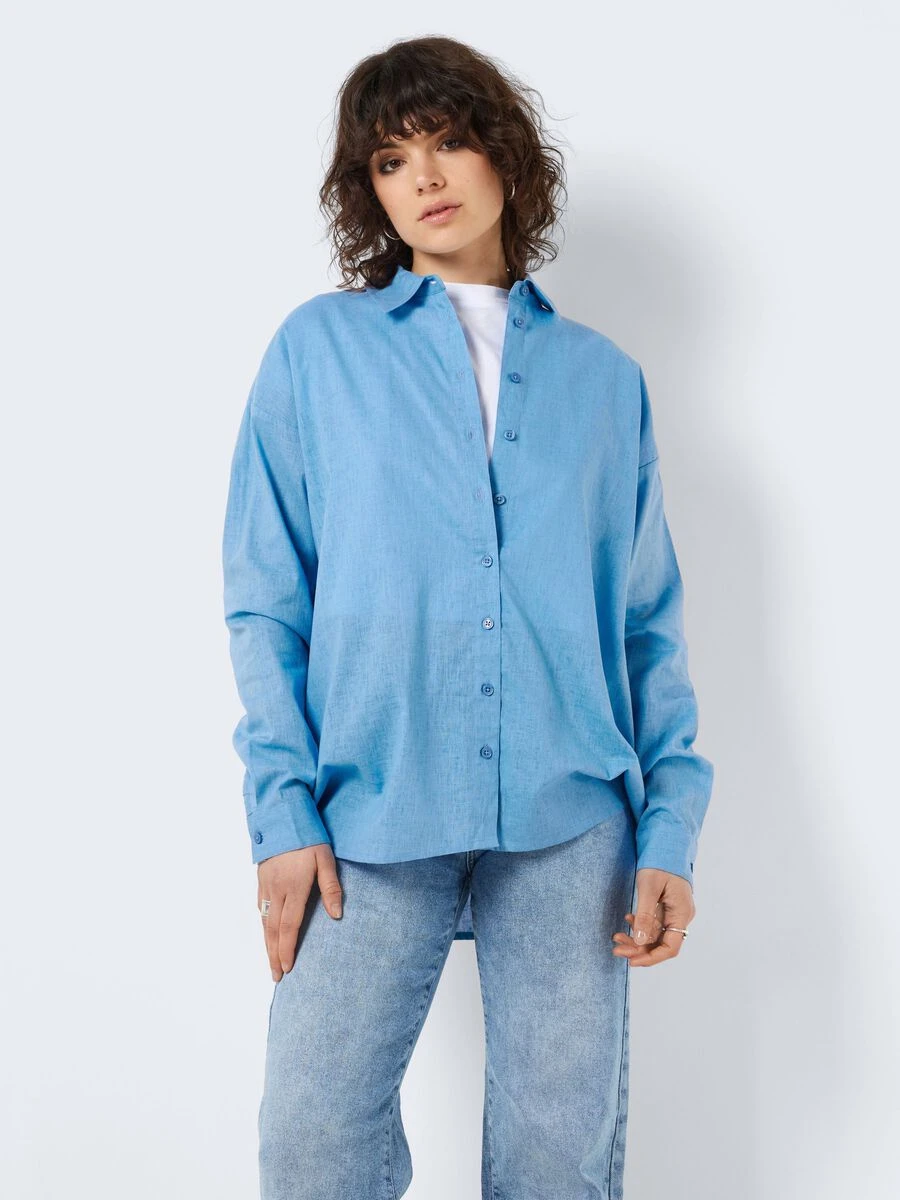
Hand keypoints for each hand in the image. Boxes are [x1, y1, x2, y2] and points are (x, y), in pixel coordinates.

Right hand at [257, 843, 343, 981]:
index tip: (288, 968)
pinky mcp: (261, 878)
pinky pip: (260, 907)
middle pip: (273, 929)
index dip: (288, 949)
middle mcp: (276, 890)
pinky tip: (266, 931)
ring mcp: (266, 885)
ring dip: (267, 943)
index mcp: (294, 887)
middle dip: (274, 954)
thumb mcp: (326, 859)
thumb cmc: (308, 836)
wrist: (282, 815)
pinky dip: (262, 925)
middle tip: (276, 976)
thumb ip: (331, 887)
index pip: (290, 926)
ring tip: (270, 961)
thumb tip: (337, 915)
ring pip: (264, 920)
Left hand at [611, 867, 694, 966]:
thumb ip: (646, 915)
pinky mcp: (666, 906)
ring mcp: (674, 911)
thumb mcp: (649, 888)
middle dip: (639, 948)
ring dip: (637, 937)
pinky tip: (627, 919)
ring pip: (655, 934)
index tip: (632, 961)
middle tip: (616, 948)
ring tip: (616, 936)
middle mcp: (681, 916)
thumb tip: (641, 941)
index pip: (670, 947)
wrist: (666, 843)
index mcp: (681, 914)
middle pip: (661, 943)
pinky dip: (640, 924)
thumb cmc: (660, 863)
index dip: (651, 958)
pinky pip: (654, 923)